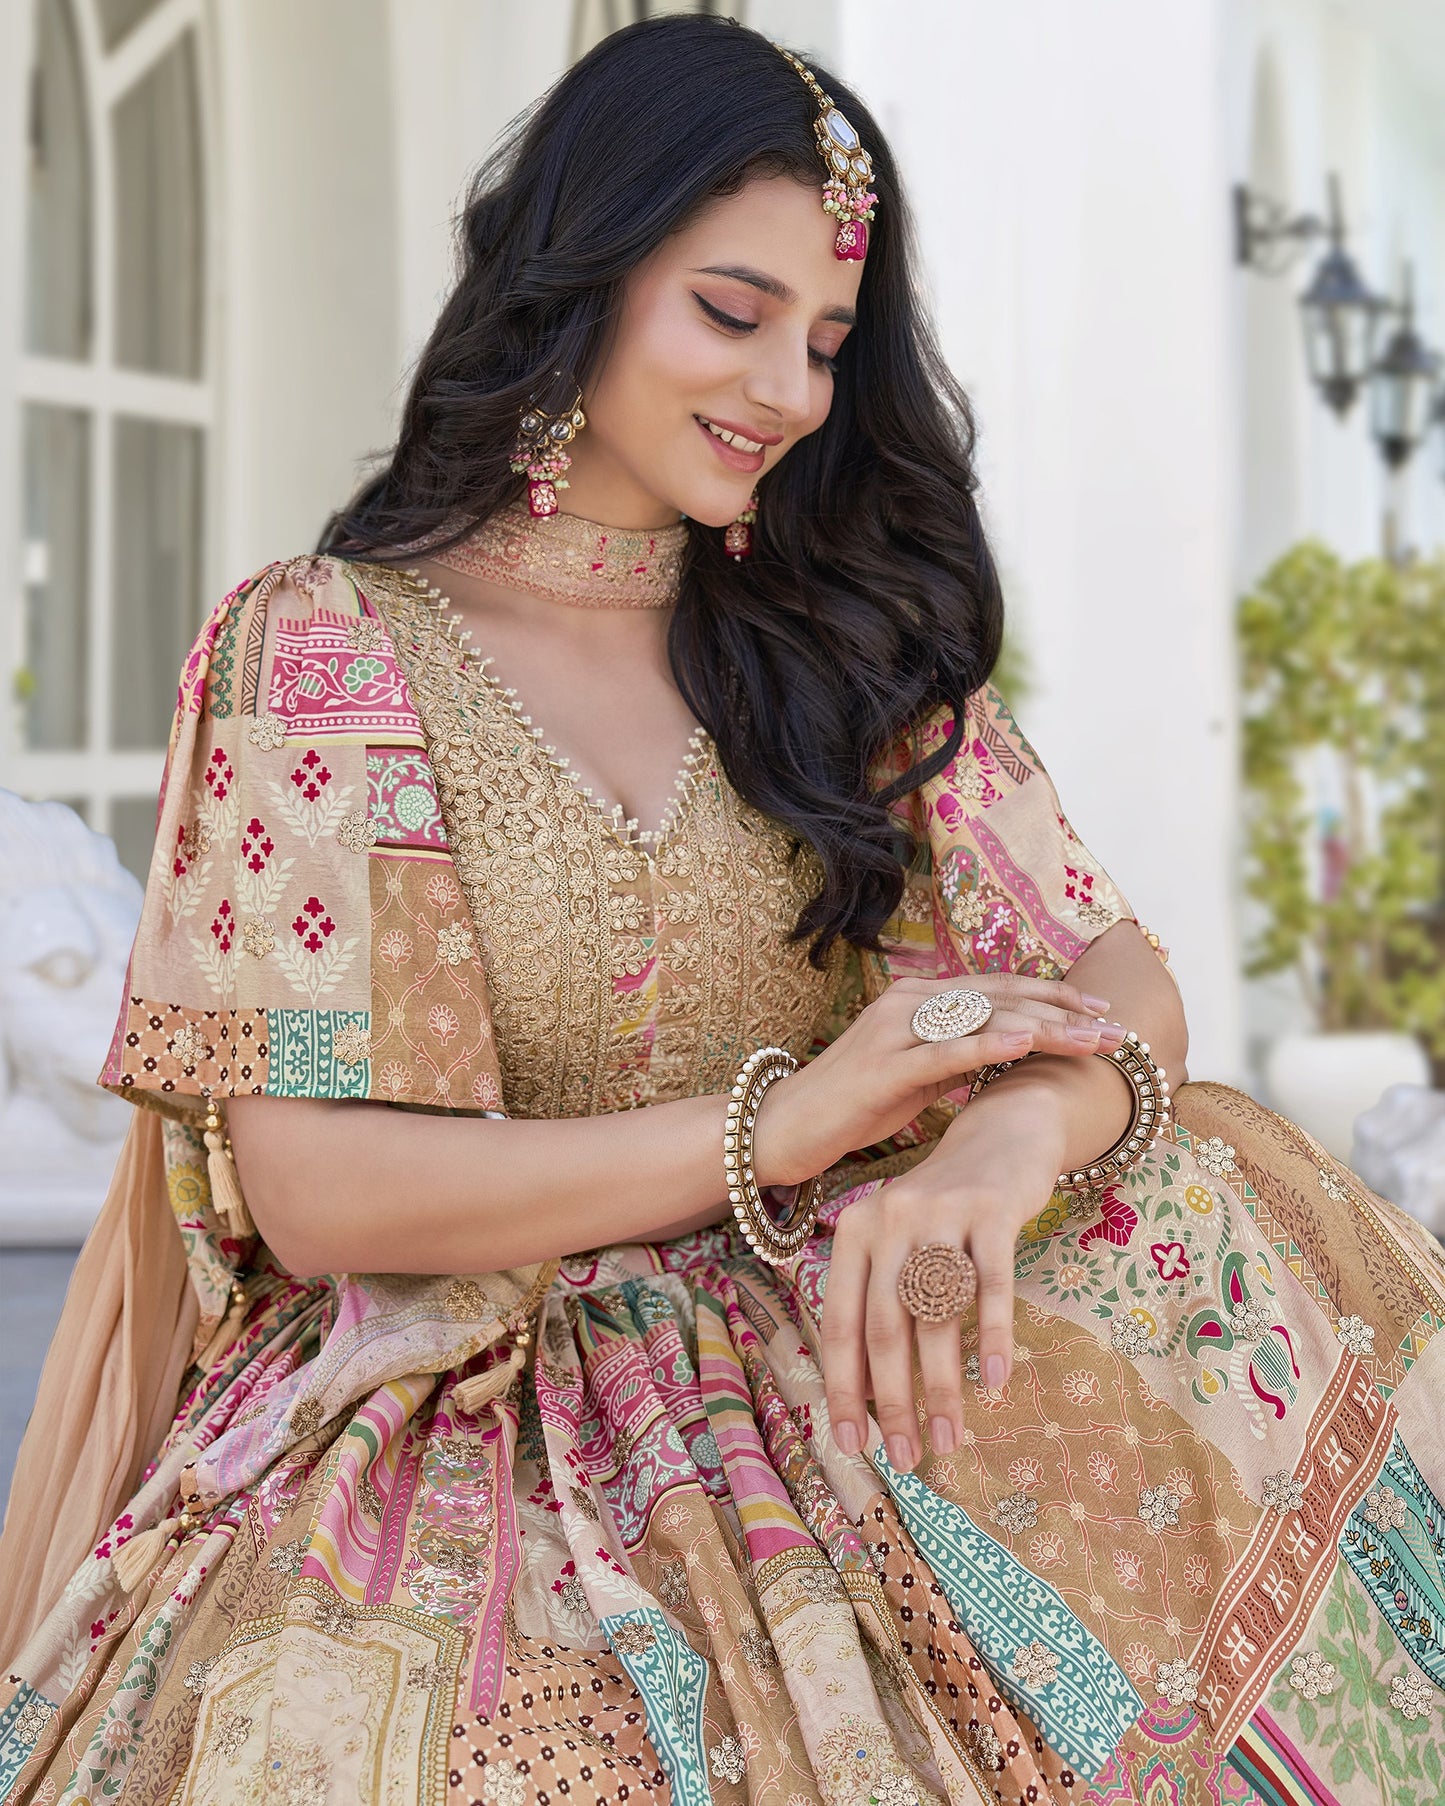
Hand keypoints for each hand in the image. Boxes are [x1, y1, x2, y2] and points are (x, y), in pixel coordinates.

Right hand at [752, 973, 1122, 1186]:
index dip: (1053, 997)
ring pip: (984, 1018)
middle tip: (1117, 1030)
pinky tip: (1026, 1043)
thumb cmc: (851, 1105)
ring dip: (1046, 1028)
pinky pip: (945, 1051)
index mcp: (918, 998)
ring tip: (1093, 1039)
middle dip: (1066, 1013)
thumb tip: (1004, 1057)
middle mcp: (909, 1001)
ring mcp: (895, 1029)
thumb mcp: (914, 1076)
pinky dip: (988, 1044)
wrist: (786, 1125)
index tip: (1102, 1013)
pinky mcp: (885, 1064)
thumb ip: (956, 1058)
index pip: (999, 989)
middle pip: (1002, 998)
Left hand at [820, 1076, 1070, 1470]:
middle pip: (884, 1327)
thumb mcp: (900, 1244)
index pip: (840, 1324)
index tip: (851, 1445)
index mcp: (855, 1232)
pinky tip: (994, 1383)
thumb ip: (881, 1304)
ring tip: (949, 1439)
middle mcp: (888, 1219)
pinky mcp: (991, 1209)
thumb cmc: (944, 1211)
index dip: (843, 1388)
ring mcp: (940, 1211)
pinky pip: (990, 1284)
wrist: (1002, 1133)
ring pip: (934, 1315)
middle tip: (906, 1457)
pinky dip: (991, 1337)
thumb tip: (868, 1399)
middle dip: (892, 1401)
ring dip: (941, 1387)